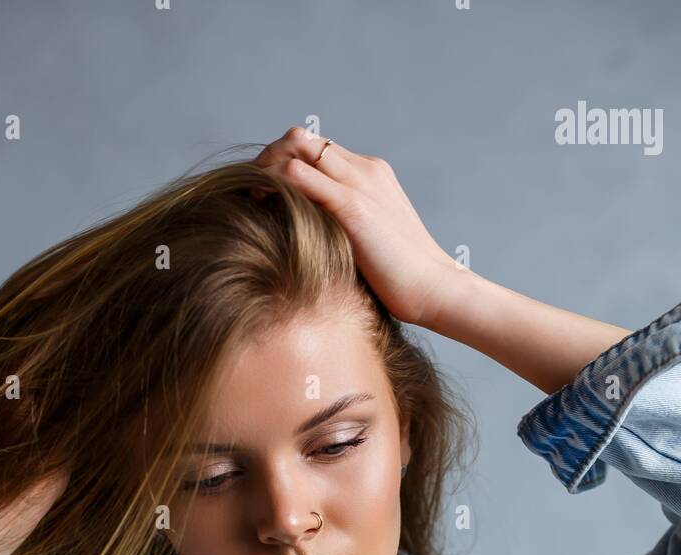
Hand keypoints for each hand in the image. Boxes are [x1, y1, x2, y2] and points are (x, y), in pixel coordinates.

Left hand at [253, 127, 460, 330]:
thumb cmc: (402, 279)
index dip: (283, 161)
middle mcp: (365, 169)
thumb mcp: (365, 244)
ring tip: (246, 195)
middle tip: (244, 189)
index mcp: (370, 174)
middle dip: (267, 158)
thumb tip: (306, 240)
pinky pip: (305, 177)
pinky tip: (259, 202)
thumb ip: (339, 229)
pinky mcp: (355, 207)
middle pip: (302, 139)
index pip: (316, 148)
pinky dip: (276, 181)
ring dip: (266, 166)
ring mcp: (361, 184)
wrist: (436, 288)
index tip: (260, 189)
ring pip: (299, 148)